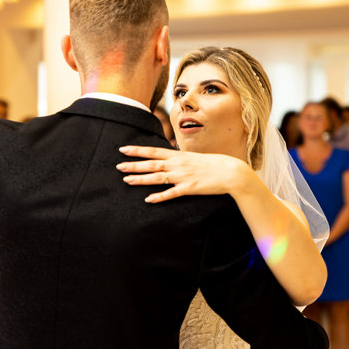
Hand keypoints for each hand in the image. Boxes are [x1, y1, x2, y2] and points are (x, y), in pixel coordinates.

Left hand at [117, 145, 246, 202]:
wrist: (230, 172)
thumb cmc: (212, 164)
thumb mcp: (192, 158)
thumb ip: (178, 159)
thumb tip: (167, 160)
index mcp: (178, 156)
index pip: (153, 151)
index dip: (137, 151)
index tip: (123, 150)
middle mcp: (178, 164)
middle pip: (151, 164)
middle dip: (134, 165)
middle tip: (118, 166)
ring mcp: (182, 176)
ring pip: (157, 178)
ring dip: (141, 179)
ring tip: (127, 180)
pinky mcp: (189, 188)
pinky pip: (171, 193)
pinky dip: (160, 196)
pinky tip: (148, 199)